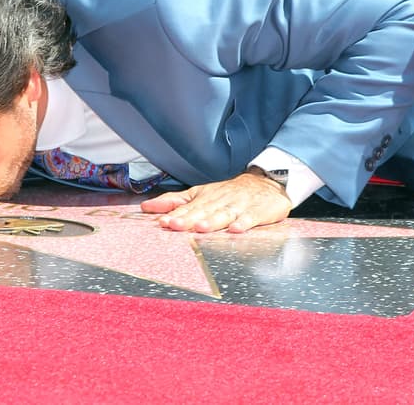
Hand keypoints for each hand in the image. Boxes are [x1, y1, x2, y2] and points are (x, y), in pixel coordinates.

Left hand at [140, 169, 291, 232]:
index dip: (175, 215)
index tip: (163, 222)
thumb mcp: (200, 193)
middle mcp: (221, 201)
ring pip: (224, 214)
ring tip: (200, 228)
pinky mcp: (258, 212)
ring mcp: (239, 206)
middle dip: (189, 219)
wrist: (266, 183)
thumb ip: (175, 201)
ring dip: (212, 221)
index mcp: (206, 198)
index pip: (188, 208)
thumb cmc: (229, 192)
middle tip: (174, 225)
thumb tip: (147, 207)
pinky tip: (236, 229)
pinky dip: (244, 223)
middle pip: (204, 211)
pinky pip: (251, 218)